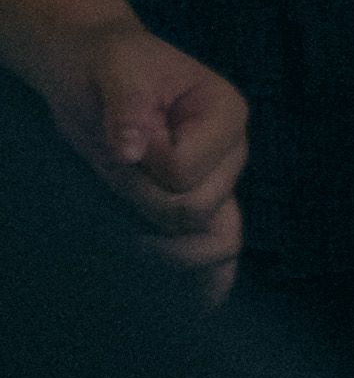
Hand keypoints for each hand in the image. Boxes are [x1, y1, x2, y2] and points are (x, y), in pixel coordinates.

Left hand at [49, 19, 248, 298]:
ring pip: (215, 244)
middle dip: (143, 207)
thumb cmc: (109, 66)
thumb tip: (130, 151)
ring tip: (124, 234)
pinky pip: (220, 255)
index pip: (186, 172)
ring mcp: (220, 185)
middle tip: (115, 180)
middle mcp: (233, 155)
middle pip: (197, 213)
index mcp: (225, 114)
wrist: (97, 74)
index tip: (123, 140)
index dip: (145, 169)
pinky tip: (197, 311)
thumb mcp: (115, 70)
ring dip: (161, 248)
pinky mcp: (200, 208)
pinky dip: (208, 285)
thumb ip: (126, 107)